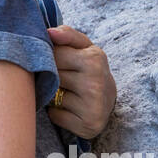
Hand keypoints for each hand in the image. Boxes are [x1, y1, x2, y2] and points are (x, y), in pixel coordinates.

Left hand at [46, 25, 116, 139]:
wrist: (108, 101)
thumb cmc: (89, 68)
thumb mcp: (83, 47)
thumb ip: (67, 34)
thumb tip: (49, 32)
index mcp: (95, 59)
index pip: (54, 54)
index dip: (52, 57)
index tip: (58, 61)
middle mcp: (96, 83)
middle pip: (51, 75)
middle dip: (50, 76)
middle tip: (62, 78)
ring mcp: (92, 106)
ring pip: (51, 95)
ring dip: (52, 94)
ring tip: (65, 92)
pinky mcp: (87, 126)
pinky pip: (55, 115)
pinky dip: (56, 112)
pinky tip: (68, 108)